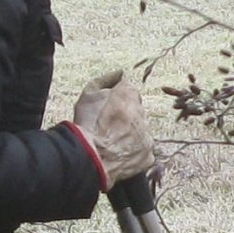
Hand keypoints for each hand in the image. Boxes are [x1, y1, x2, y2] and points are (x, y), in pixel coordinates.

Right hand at [69, 69, 154, 186]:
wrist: (89, 159)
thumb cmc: (86, 125)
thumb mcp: (87, 95)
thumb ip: (105, 80)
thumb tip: (119, 73)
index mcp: (129, 95)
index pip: (128, 91)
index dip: (116, 100)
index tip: (106, 109)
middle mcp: (142, 114)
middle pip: (135, 111)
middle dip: (124, 117)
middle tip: (107, 127)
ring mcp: (147, 136)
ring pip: (140, 132)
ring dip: (129, 135)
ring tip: (111, 143)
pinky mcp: (148, 155)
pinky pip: (142, 151)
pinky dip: (132, 152)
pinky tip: (117, 154)